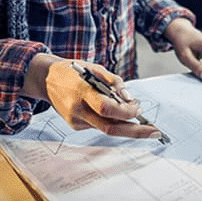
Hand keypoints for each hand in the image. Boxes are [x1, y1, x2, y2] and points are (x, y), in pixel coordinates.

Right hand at [26, 55, 161, 138]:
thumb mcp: (95, 68)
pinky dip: (112, 120)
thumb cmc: (73, 71)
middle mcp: (77, 109)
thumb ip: (114, 83)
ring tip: (138, 115)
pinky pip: (99, 125)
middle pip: (110, 128)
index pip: (107, 108)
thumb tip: (130, 100)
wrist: (46, 79)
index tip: (139, 108)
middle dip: (136, 132)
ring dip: (126, 124)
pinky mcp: (75, 125)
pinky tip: (117, 112)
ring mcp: (75, 120)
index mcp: (81, 91)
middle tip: (155, 132)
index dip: (127, 112)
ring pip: (106, 128)